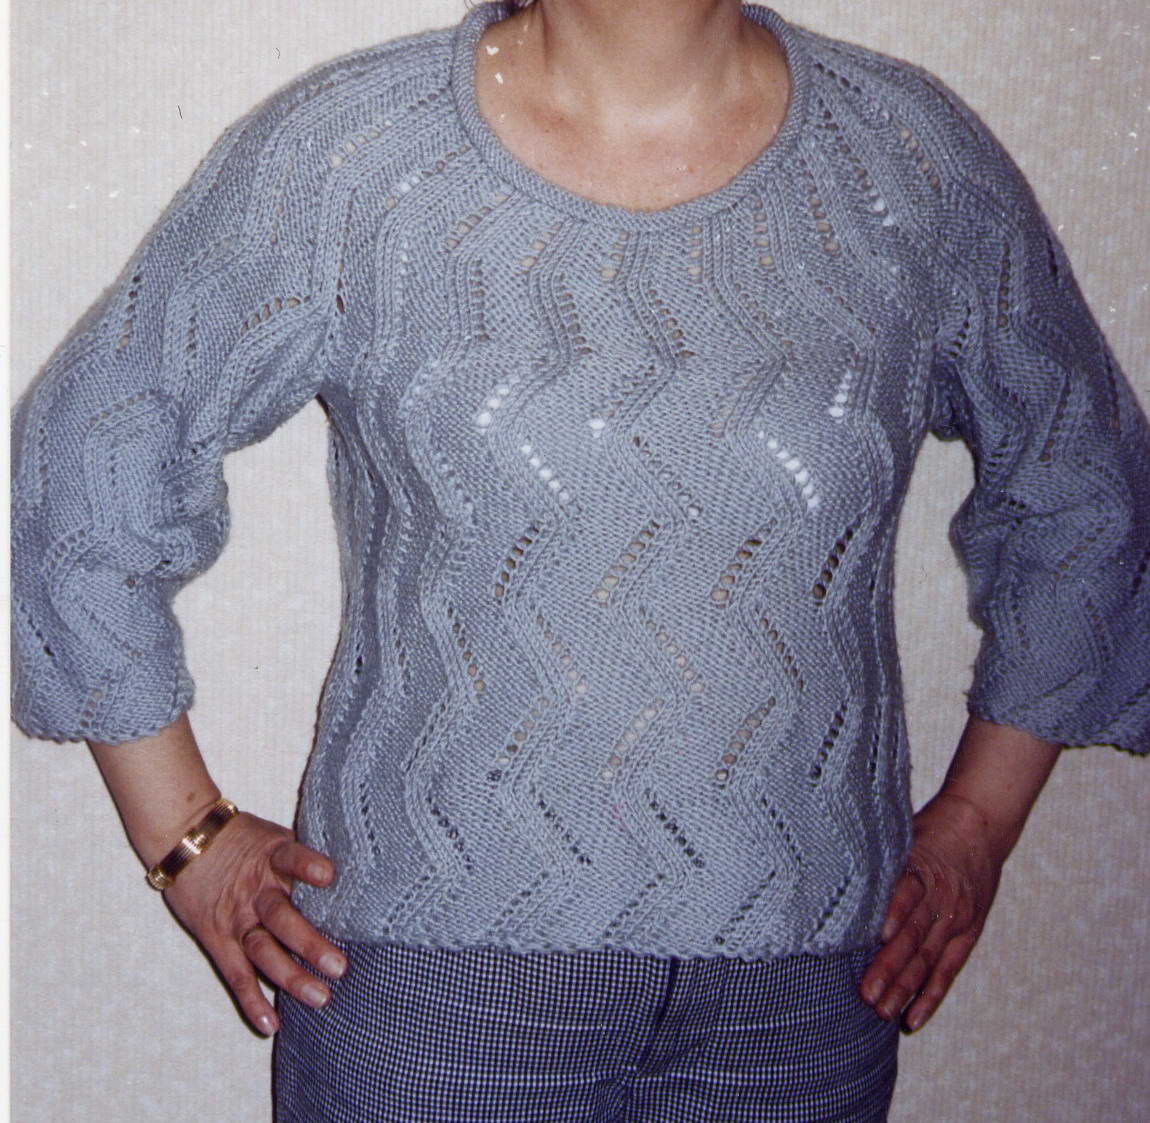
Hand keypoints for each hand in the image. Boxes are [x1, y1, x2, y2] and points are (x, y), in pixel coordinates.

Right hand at [160, 809, 346, 1035]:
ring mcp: (236, 917)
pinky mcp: (218, 938)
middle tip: (340, 967)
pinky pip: (236, 973)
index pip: (291, 858)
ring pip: (263, 951)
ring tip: (319, 998)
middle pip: (282, 918)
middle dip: (309, 944)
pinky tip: (271, 1024)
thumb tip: (358, 860)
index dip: (308, 866)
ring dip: (290, 977)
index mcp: (272, 857)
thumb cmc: (242, 837)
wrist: (186, 838)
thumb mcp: (274, 834)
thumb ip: (304, 852)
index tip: (329, 875)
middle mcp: (255, 890)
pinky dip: (252, 1001)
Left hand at [859, 789, 1005, 1033]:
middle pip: (915, 935)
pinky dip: (930, 996)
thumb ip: (875, 854)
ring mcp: (957, 918)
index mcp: (923, 867)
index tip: (876, 935)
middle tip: (866, 993)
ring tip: (882, 1012)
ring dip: (905, 988)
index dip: (894, 913)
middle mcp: (942, 897)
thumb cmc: (928, 828)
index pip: (908, 892)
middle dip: (890, 966)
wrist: (979, 825)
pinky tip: (913, 1018)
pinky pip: (948, 970)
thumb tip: (828, 862)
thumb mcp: (902, 832)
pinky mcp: (967, 934)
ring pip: (928, 958)